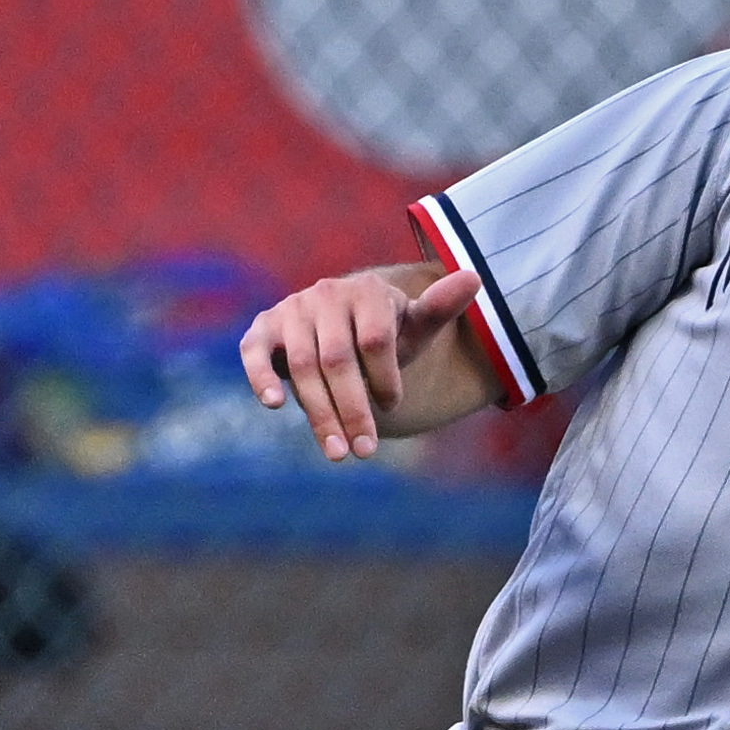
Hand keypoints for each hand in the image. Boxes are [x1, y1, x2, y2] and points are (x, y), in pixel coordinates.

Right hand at [241, 263, 487, 461]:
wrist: (341, 320)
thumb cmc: (386, 332)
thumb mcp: (414, 325)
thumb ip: (439, 308)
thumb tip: (475, 275)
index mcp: (367, 291)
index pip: (376, 341)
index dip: (385, 379)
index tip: (395, 406)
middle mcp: (326, 294)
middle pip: (338, 360)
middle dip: (353, 409)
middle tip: (366, 452)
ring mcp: (292, 310)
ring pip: (302, 366)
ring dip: (318, 413)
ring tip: (337, 454)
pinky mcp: (264, 327)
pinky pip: (254, 351)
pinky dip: (260, 376)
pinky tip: (275, 404)